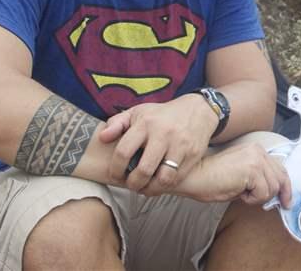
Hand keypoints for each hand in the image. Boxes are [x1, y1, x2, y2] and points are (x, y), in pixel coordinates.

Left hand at [99, 94, 217, 193]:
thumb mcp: (138, 112)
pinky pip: (177, 178)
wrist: (198, 110)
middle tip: (131, 185)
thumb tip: (102, 138)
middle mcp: (163, 134)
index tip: (116, 175)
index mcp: (145, 123)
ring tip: (144, 188)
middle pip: (144, 170)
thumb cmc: (161, 115)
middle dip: (133, 184)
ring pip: (163, 178)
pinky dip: (165, 186)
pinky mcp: (193, 154)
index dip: (116, 169)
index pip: (124, 152)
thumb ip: (117, 123)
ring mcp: (180, 145)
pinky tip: (158, 184)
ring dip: (150, 189)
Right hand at [177, 142, 292, 206]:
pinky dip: (252, 199)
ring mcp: (256, 159)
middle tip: (280, 206)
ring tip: (241, 193)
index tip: (286, 200)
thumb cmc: (213, 180)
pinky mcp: (252, 169)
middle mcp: (259, 151)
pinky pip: (263, 193)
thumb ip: (259, 179)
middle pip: (281, 178)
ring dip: (259, 197)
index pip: (280, 168)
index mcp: (256, 150)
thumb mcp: (242, 177)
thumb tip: (276, 193)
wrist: (195, 177)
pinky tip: (238, 193)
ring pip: (273, 188)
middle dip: (279, 195)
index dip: (285, 186)